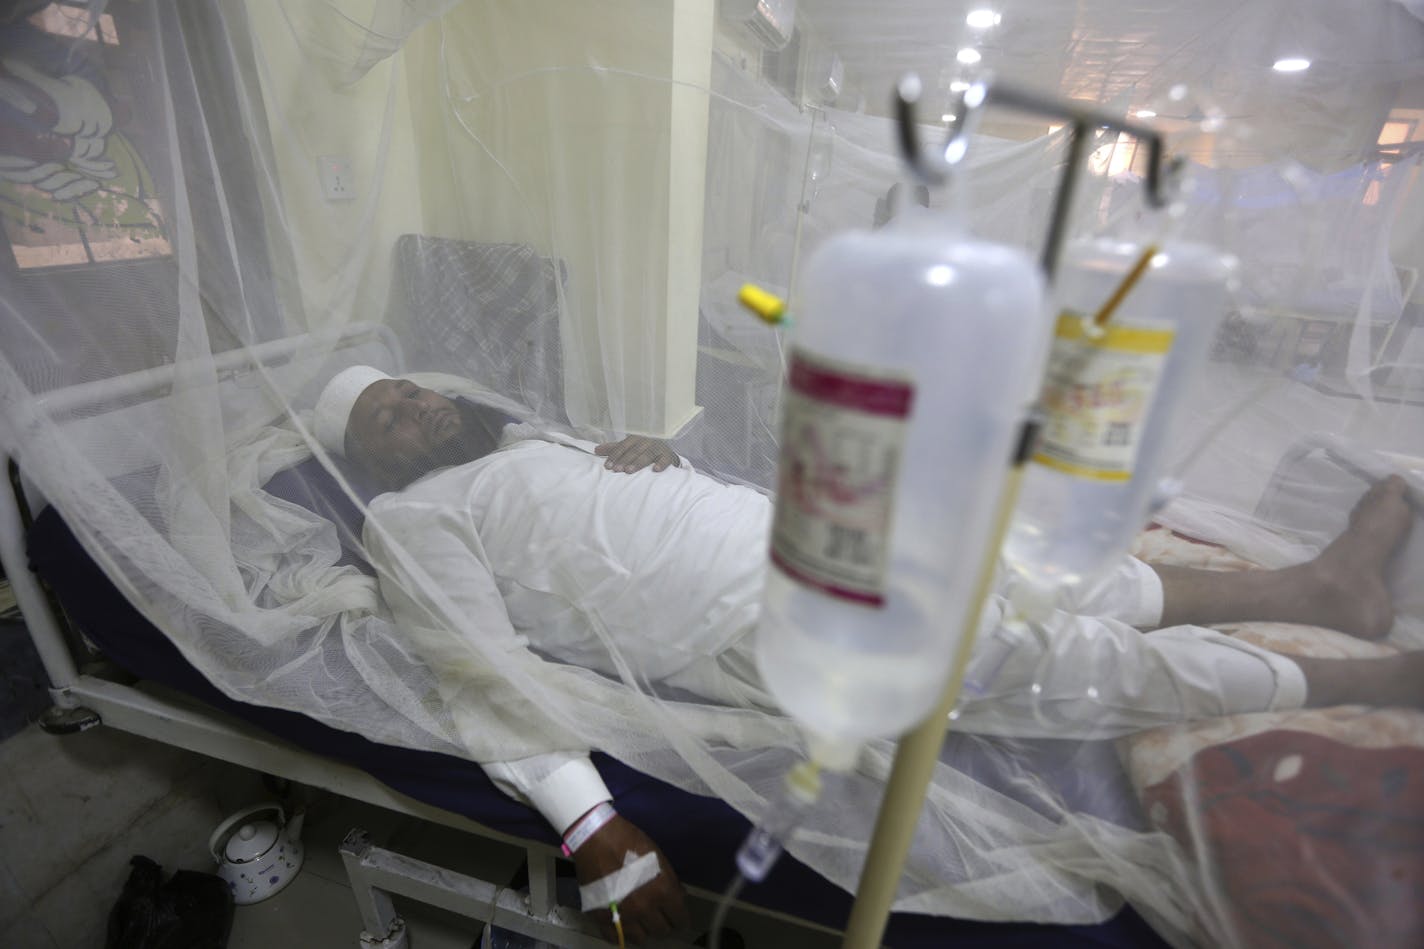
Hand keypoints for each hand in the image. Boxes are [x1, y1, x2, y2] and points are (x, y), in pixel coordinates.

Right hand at [573, 814, 688, 944]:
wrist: (595, 838)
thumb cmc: (630, 841)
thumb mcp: (658, 857)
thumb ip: (670, 881)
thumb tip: (679, 896)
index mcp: (661, 891)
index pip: (680, 920)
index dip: (681, 920)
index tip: (678, 918)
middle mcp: (644, 908)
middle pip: (661, 931)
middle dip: (664, 924)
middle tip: (660, 917)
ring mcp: (622, 915)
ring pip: (641, 939)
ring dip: (644, 930)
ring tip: (642, 921)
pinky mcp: (601, 917)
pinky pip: (616, 938)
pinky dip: (622, 933)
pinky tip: (624, 923)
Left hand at [594, 436, 679, 473]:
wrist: (665, 452)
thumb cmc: (643, 450)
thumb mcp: (628, 448)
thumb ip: (613, 449)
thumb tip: (595, 449)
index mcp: (635, 439)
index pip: (623, 447)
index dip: (615, 456)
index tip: (608, 466)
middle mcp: (646, 441)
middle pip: (634, 451)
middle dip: (624, 460)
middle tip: (617, 469)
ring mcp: (657, 448)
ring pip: (647, 455)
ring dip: (638, 462)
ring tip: (629, 470)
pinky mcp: (667, 455)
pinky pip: (665, 459)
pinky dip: (661, 464)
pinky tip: (655, 470)